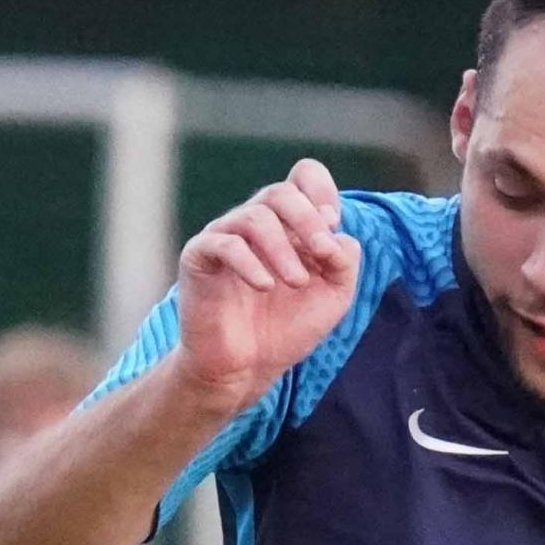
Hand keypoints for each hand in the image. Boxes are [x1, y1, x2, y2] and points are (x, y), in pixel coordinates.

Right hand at [173, 159, 361, 409]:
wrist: (245, 368)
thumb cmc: (286, 328)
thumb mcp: (333, 297)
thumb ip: (344, 263)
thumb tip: (341, 236)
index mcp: (289, 225)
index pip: (303, 177)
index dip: (321, 190)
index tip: (333, 225)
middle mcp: (256, 223)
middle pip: (281, 193)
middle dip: (308, 221)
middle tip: (323, 254)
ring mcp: (225, 237)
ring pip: (254, 217)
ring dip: (283, 249)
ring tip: (297, 283)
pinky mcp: (199, 258)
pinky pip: (223, 244)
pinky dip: (250, 262)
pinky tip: (266, 286)